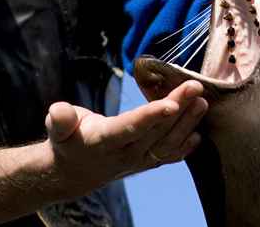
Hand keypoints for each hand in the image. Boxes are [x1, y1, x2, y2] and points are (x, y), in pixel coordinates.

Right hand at [44, 80, 206, 197]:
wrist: (73, 173)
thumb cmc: (67, 140)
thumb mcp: (57, 128)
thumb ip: (59, 120)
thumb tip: (59, 110)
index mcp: (102, 142)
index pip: (130, 128)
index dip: (150, 116)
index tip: (171, 104)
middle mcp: (124, 154)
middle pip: (156, 131)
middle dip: (178, 108)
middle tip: (195, 86)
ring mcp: (137, 161)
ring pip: (167, 143)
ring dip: (187, 123)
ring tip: (201, 102)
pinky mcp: (145, 163)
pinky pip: (168, 157)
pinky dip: (185, 147)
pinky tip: (198, 133)